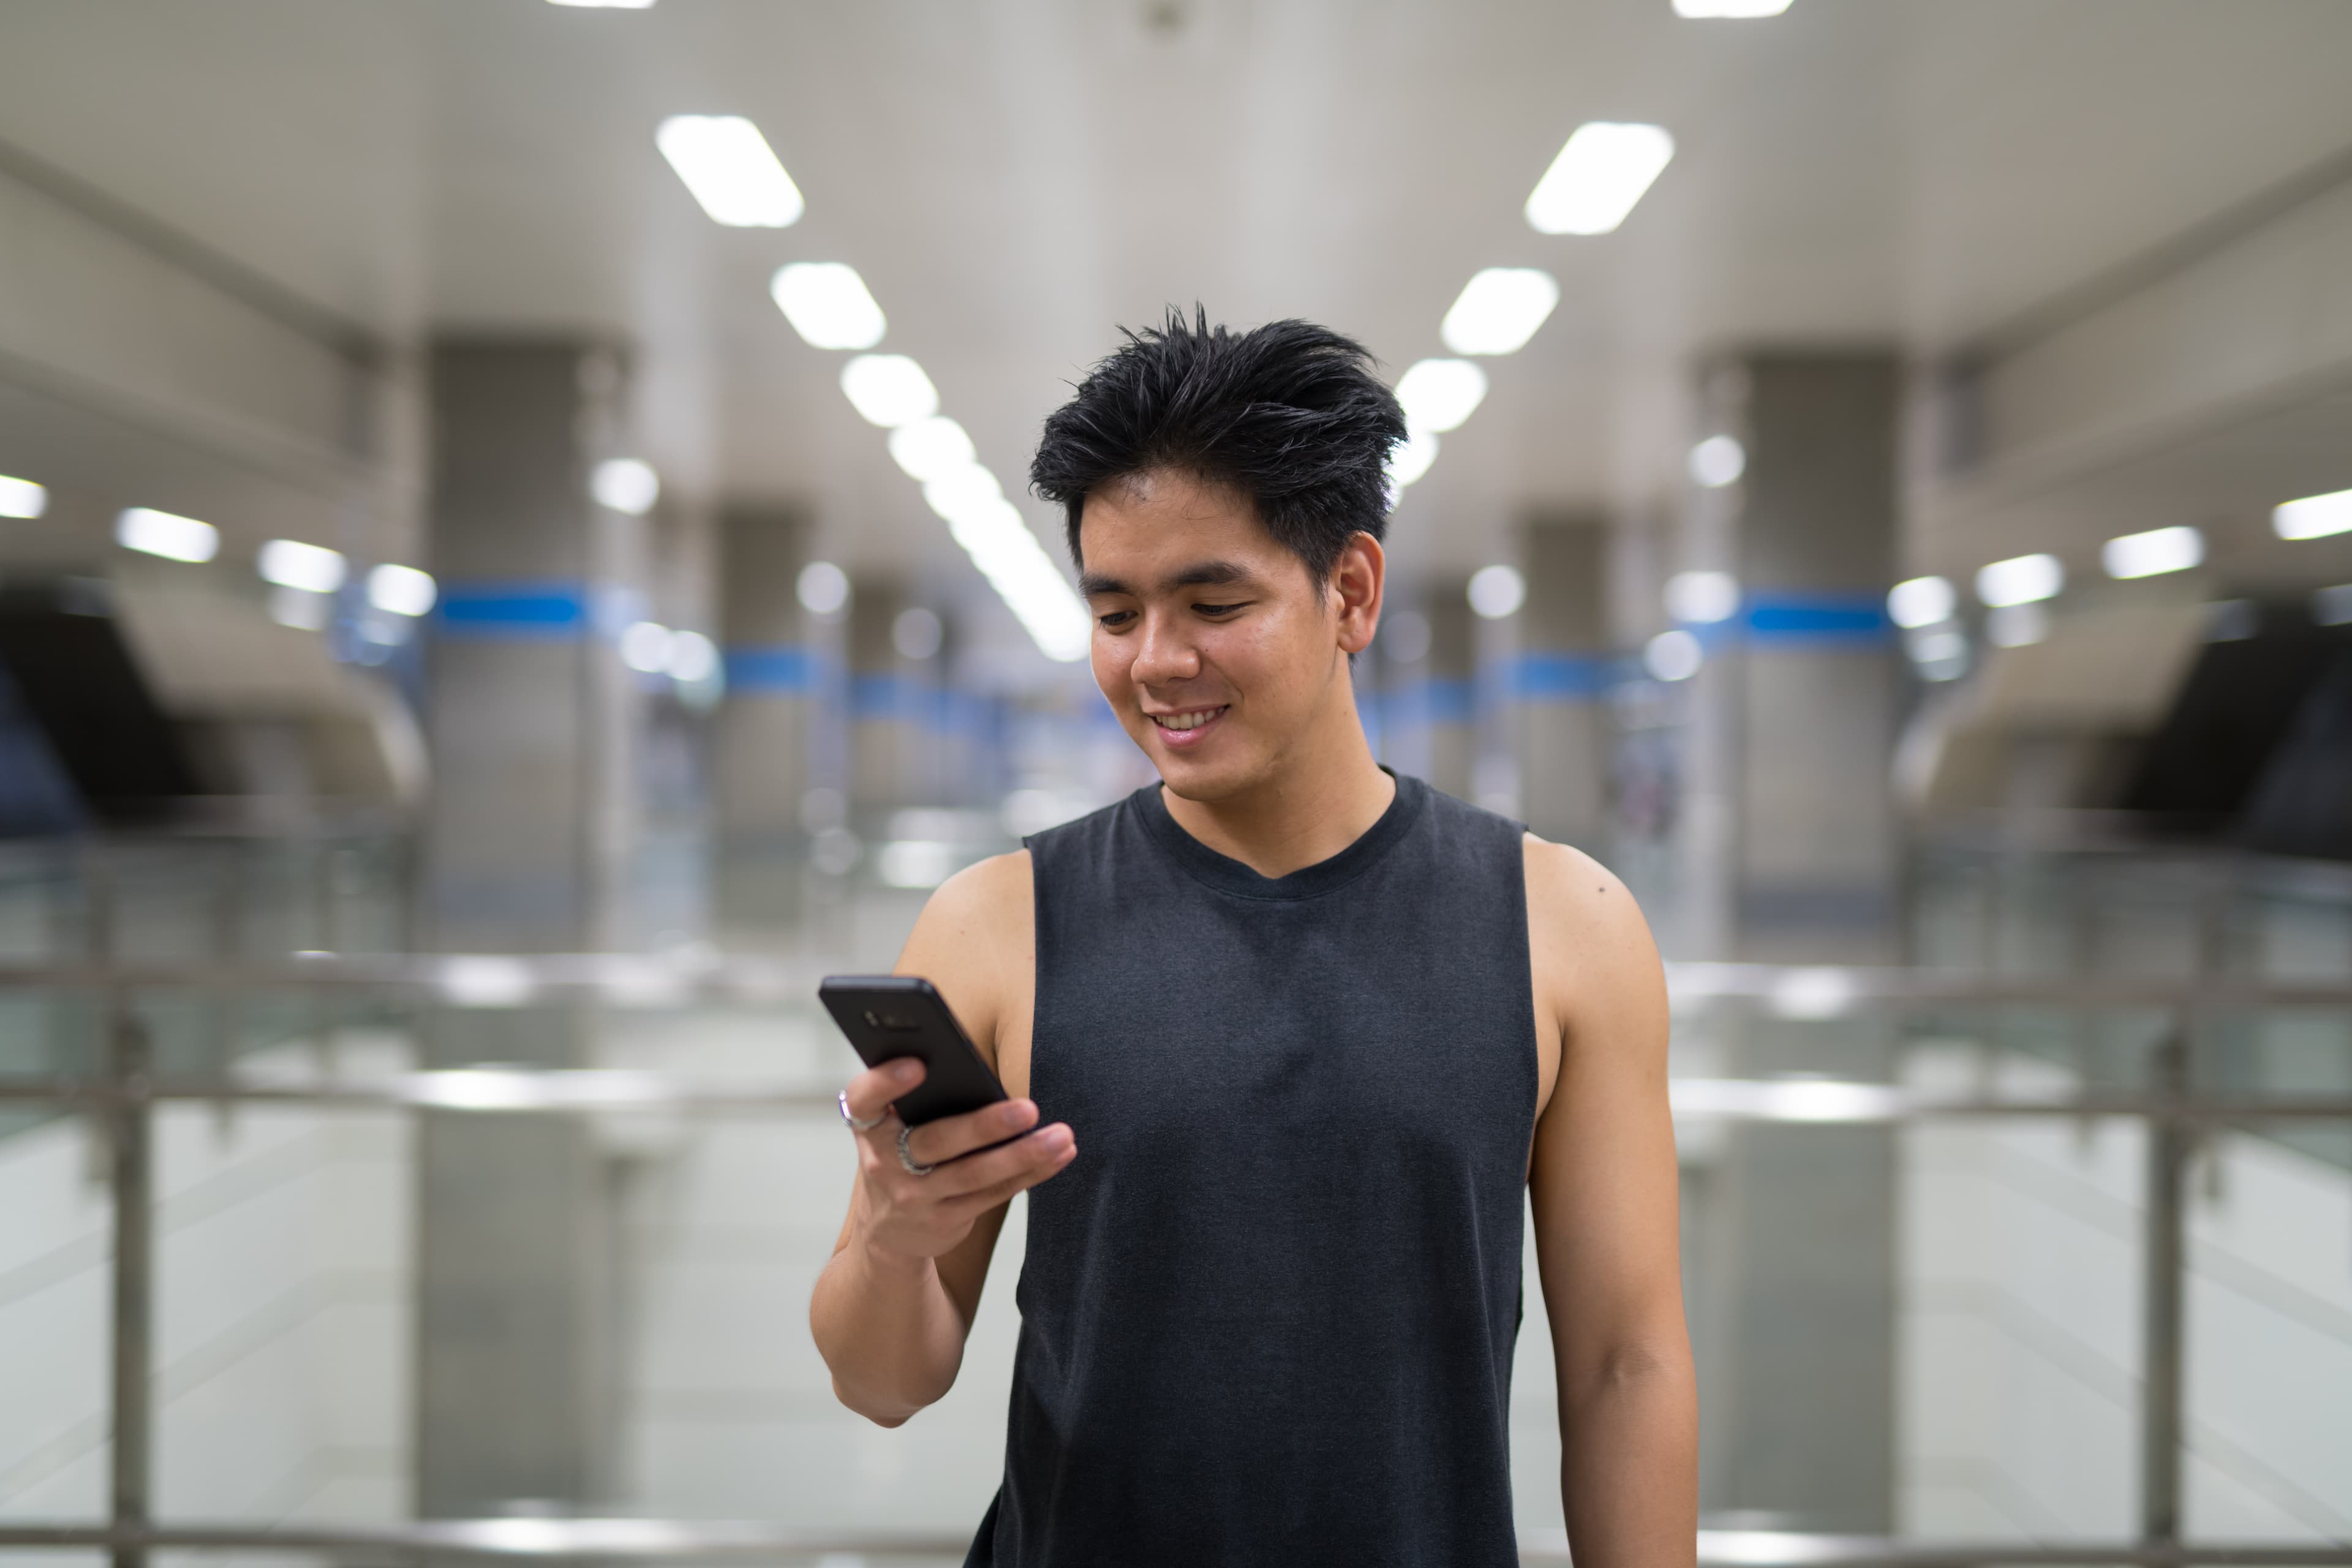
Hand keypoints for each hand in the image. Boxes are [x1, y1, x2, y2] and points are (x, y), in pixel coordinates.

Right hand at [840, 1058, 1076, 1265]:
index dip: (886, 1081)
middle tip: (1028, 1108)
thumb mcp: (890, 1126)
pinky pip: (994, 1194)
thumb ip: (917, 1098)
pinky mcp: (944, 1219)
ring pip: (974, 1174)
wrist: (886, 1230)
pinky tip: (1059, 1155)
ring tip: (1060, 1135)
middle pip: (937, 1141)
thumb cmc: (900, 1153)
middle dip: (985, 1125)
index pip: (864, 1098)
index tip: (918, 1064)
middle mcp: (884, 1162)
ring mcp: (914, 1196)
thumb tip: (975, 1067)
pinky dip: (1030, 1173)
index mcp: (870, 1125)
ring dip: (1023, 1154)